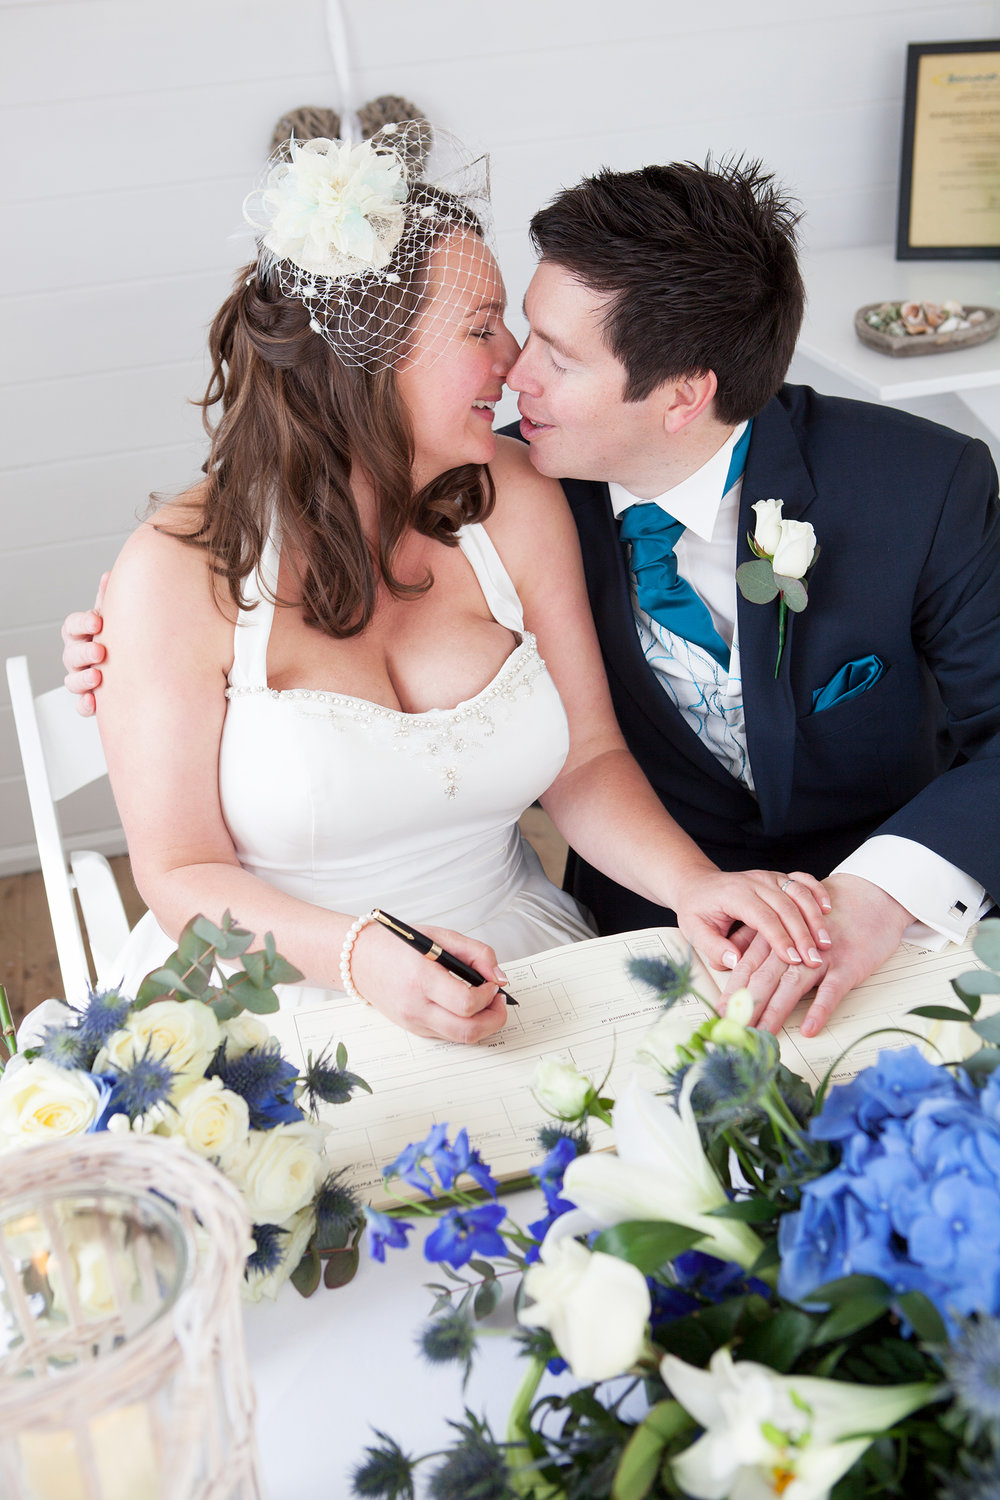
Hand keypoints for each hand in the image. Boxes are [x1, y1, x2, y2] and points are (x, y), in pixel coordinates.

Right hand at [61, 573, 108, 715]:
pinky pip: (82, 705)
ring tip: (98, 677)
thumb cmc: (119, 636)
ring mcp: (82, 678)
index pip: (72, 626)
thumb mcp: (115, 616)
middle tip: (100, 651)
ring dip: (82, 680)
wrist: (137, 664)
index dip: (82, 623)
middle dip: (83, 652)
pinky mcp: (92, 699)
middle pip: (70, 654)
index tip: (98, 621)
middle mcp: (78, 656)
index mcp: (81, 634)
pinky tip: (95, 702)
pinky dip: (86, 705)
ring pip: (72, 681)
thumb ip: (109, 599)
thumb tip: (109, 575)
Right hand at [350, 922, 508, 1042]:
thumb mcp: (440, 937)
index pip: (466, 1002)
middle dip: (494, 1019)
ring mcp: (413, 1023)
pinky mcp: (414, 1030)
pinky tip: (466, 1007)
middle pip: (468, 1031)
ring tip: (486, 1003)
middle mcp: (416, 1007)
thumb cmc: (397, 945)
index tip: (493, 984)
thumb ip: (476, 953)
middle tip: (499, 1001)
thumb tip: (499, 978)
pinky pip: (448, 1035)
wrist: (359, 959)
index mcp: (421, 979)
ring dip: (483, 1024)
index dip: (488, 996)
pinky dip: (464, 1024)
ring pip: (461, 1039)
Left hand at [674, 866, 831, 975]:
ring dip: (815, 917)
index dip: (780, 938)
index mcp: (734, 894)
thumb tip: (735, 961)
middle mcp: (755, 881)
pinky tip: (828, 909)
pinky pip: (802, 880)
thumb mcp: (694, 930)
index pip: (762, 916)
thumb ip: (713, 947)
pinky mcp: (778, 877)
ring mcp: (768, 877)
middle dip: (803, 934)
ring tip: (826, 942)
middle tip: (815, 958)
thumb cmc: (698, 908)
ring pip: (798, 892)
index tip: (793, 959)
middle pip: (786, 906)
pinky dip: (817, 892)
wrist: (698, 884)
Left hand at [720, 874, 911, 1036]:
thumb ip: (753, 937)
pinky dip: (820, 1008)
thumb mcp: (779, 917)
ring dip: (776, 1009)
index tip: (721, 1012)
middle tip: (735, 1029)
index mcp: (775, 928)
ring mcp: (820, 952)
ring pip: (793, 982)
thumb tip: (730, 961)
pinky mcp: (846, 961)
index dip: (732, 988)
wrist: (869, 894)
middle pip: (765, 974)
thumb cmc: (824, 912)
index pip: (747, 962)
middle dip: (748, 1004)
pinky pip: (832, 988)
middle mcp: (793, 939)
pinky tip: (810, 1027)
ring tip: (763, 1032)